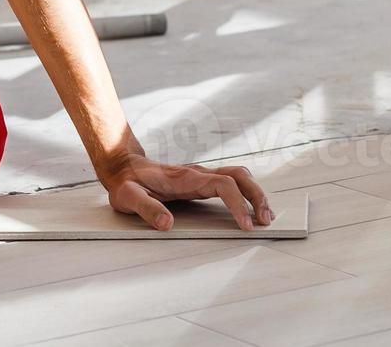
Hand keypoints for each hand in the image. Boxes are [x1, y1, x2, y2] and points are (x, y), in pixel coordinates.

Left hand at [100, 154, 275, 231]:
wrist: (123, 166)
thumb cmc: (126, 183)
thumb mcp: (128, 197)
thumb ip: (146, 209)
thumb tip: (168, 224)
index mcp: (186, 178)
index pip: (223, 185)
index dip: (237, 204)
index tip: (245, 225)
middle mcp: (199, 173)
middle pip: (240, 177)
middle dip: (257, 197)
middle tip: (266, 221)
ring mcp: (202, 176)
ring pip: (239, 177)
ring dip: (255, 194)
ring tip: (265, 217)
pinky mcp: (202, 181)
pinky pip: (232, 183)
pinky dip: (246, 194)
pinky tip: (250, 209)